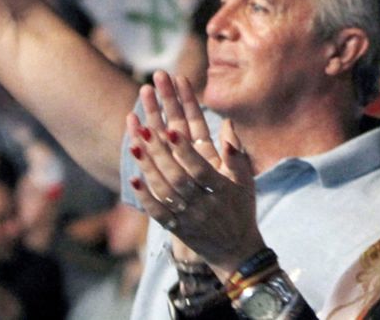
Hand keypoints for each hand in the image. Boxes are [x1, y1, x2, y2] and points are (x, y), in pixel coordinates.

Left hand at [125, 70, 261, 274]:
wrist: (236, 252)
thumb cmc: (241, 210)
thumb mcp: (246, 184)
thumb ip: (236, 158)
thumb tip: (228, 127)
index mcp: (222, 191)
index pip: (201, 169)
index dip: (185, 151)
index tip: (170, 130)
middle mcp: (203, 206)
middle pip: (177, 178)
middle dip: (159, 153)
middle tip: (143, 129)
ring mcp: (188, 218)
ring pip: (165, 192)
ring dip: (148, 169)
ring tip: (134, 146)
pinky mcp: (176, 229)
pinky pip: (157, 213)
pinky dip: (145, 197)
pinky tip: (133, 179)